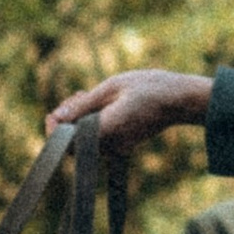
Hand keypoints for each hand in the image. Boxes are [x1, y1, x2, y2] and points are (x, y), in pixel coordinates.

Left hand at [47, 69, 213, 154]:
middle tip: (77, 96)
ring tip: (88, 95)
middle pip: (75, 143)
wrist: (180, 98)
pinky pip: (101, 137)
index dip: (54, 131)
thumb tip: (58, 116)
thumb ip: (82, 105)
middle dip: (67, 121)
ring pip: (87, 139)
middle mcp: (112, 144)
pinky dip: (94, 122)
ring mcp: (119, 146)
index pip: (68, 144)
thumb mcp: (110, 87)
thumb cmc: (148, 88)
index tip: (53, 113)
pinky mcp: (125, 143)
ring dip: (80, 119)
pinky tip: (101, 103)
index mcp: (106, 130)